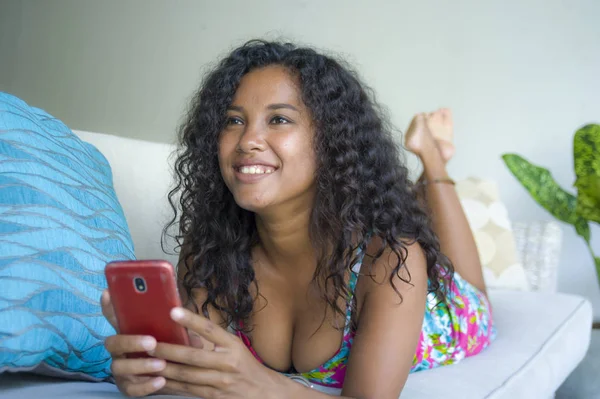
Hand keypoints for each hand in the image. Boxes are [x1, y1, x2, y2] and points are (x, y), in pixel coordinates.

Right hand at [101, 290, 197, 396]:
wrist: (174, 377)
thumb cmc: (172, 349)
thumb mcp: (176, 336)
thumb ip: (180, 329)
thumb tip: (190, 324)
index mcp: (129, 331)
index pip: (115, 316)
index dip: (109, 305)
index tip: (109, 293)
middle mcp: (120, 350)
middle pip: (113, 342)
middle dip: (131, 341)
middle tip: (151, 342)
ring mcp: (121, 368)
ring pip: (120, 366)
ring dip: (140, 365)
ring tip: (161, 364)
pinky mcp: (127, 386)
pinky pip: (131, 388)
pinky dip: (146, 386)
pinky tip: (160, 381)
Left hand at [150, 307, 283, 398]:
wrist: (262, 392)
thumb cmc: (245, 365)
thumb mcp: (235, 346)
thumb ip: (213, 339)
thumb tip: (185, 328)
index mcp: (232, 345)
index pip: (210, 329)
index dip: (191, 320)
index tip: (173, 311)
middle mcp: (227, 363)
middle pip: (193, 356)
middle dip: (168, 350)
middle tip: (149, 343)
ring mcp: (219, 382)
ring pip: (186, 375)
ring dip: (164, 369)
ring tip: (146, 362)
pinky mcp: (212, 396)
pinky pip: (186, 390)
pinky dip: (170, 384)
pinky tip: (156, 380)